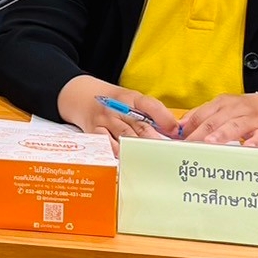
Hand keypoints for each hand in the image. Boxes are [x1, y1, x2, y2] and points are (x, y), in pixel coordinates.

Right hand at [58, 75, 177, 152]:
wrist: (81, 96)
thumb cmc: (113, 103)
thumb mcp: (132, 101)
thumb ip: (153, 114)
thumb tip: (175, 132)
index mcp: (131, 98)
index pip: (150, 105)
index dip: (165, 119)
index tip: (176, 132)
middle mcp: (117, 107)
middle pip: (140, 126)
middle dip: (155, 141)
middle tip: (168, 154)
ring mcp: (105, 120)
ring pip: (126, 137)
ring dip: (140, 150)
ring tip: (153, 161)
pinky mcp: (94, 131)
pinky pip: (107, 144)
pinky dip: (118, 153)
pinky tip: (128, 161)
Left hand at [178, 86, 257, 147]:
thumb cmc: (250, 111)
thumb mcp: (227, 108)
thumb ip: (204, 116)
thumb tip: (180, 128)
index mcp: (222, 103)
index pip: (200, 115)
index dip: (186, 127)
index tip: (175, 140)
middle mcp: (236, 109)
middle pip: (213, 121)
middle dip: (198, 134)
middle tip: (186, 147)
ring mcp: (253, 119)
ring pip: (234, 126)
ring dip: (220, 135)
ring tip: (208, 143)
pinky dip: (254, 142)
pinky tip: (247, 148)